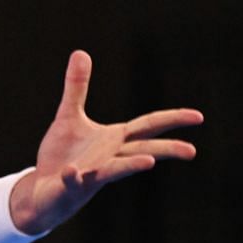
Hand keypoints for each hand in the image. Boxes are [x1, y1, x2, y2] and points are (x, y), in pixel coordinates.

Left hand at [12, 50, 201, 234]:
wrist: (43, 190)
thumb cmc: (62, 155)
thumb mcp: (69, 116)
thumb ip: (77, 87)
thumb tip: (80, 52)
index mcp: (114, 140)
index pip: (148, 126)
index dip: (172, 119)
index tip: (199, 116)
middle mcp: (109, 158)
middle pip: (143, 150)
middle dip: (166, 149)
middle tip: (192, 151)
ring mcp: (92, 174)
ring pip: (114, 170)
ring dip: (130, 165)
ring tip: (149, 162)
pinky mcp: (71, 187)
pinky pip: (74, 181)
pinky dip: (73, 176)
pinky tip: (71, 171)